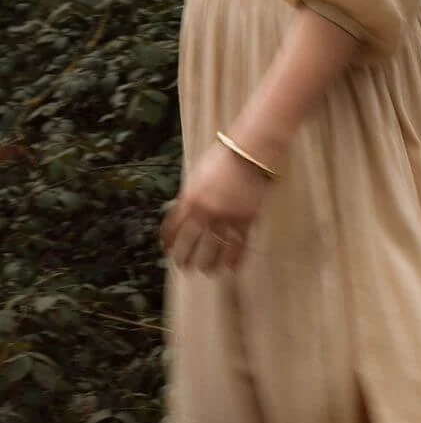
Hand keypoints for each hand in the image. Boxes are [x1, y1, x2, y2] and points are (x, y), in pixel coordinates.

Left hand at [161, 138, 274, 273]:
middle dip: (185, 257)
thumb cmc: (224, 159)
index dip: (169, 242)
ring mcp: (227, 216)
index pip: (174, 227)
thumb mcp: (198, 175)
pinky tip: (231, 268)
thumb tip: (183, 213)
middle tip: (184, 267)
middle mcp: (207, 210)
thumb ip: (190, 195)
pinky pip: (239, 244)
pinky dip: (235, 258)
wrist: (252, 152)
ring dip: (208, 263)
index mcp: (191, 198)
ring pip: (214, 248)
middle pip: (191, 242)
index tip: (167, 251)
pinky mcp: (247, 219)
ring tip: (206, 271)